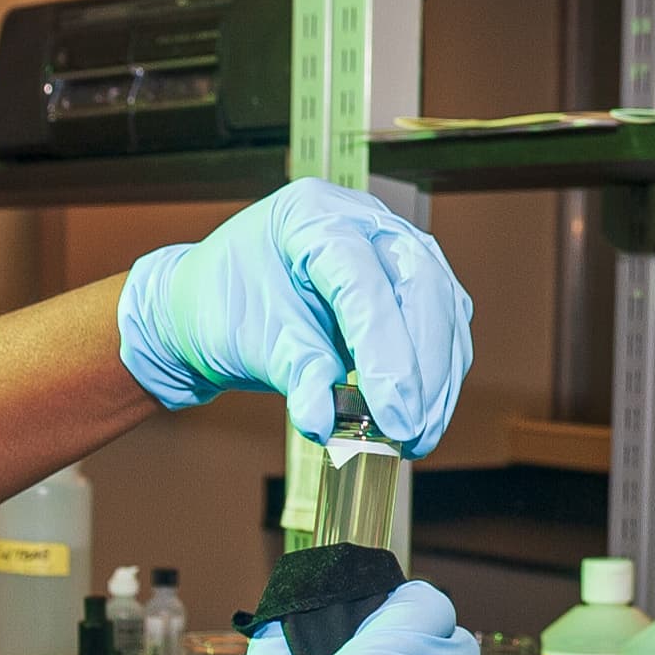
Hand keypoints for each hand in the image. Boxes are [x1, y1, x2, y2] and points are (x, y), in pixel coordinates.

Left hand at [115, 179, 473, 451]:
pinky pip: (440, 326)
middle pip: (420, 288)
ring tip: (417, 437)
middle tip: (411, 433)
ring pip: (442, 308)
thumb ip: (295, 373)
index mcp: (311, 217)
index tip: (394, 415)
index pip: (364, 282)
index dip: (385, 352)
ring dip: (437, 379)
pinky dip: (436, 375)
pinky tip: (422, 417)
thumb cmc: (222, 308)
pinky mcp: (408, 284)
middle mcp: (362, 221)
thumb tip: (324, 424)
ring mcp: (391, 247)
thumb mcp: (248, 338)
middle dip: (422, 369)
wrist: (213, 305)